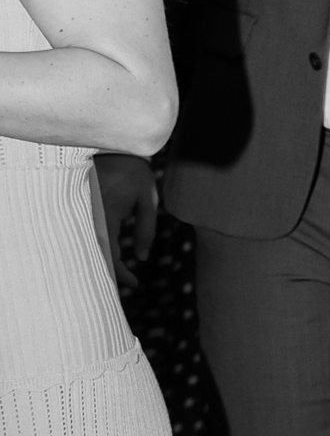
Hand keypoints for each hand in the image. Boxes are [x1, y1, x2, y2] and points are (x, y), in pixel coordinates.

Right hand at [92, 151, 156, 285]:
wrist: (108, 145)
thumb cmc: (132, 171)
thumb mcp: (146, 198)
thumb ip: (147, 228)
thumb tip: (143, 257)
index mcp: (106, 214)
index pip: (110, 254)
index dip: (121, 274)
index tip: (135, 284)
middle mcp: (89, 216)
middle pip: (93, 256)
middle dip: (105, 275)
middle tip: (117, 290)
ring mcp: (80, 212)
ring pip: (85, 247)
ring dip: (97, 263)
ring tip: (110, 278)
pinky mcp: (76, 208)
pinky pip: (83, 234)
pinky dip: (92, 248)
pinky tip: (102, 256)